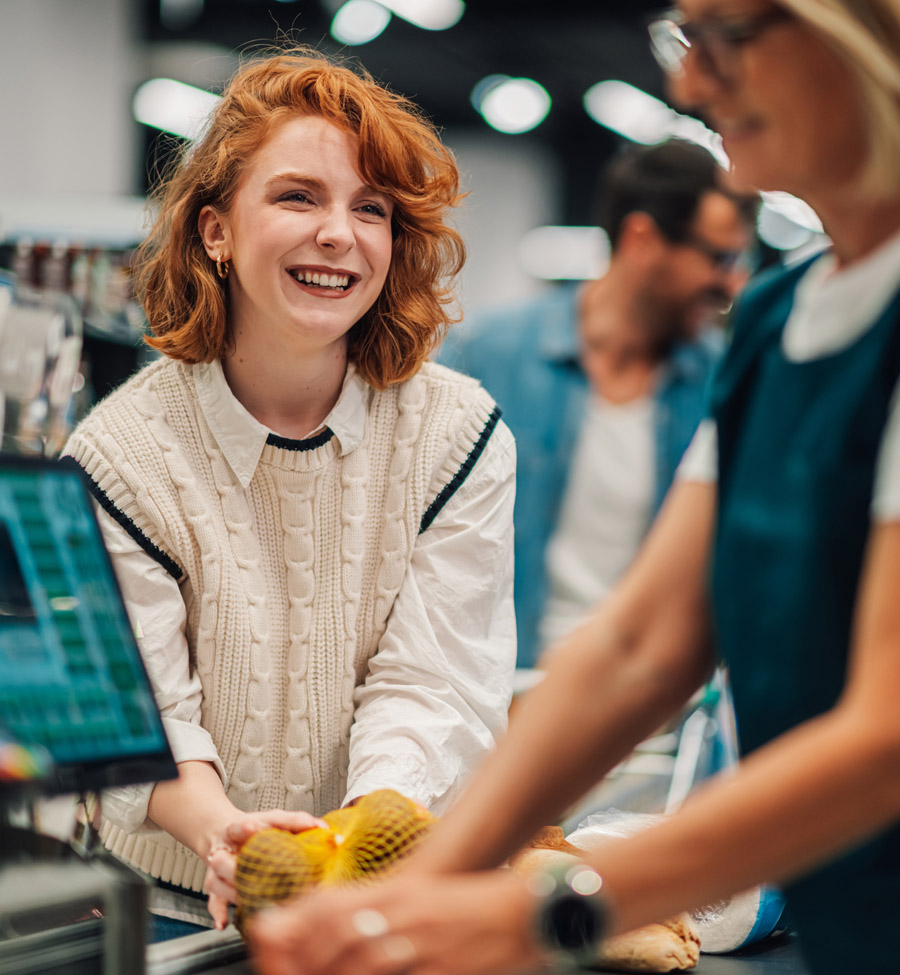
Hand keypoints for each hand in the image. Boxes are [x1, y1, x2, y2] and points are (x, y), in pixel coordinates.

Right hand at [203, 809, 326, 929]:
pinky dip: (219, 911)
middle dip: (235, 855)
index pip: (248, 823)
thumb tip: (327, 831)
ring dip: (231, 887)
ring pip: (219, 876)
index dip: (250, 826)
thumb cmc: (256, 827)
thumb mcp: (274, 820)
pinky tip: (224, 922)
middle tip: (242, 864)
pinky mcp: (215, 882)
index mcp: (247, 825)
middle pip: (227, 849)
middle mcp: (230, 843)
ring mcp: (219, 863)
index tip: (253, 827)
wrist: (220, 832)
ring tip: (244, 896)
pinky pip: (214, 899)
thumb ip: (299, 823)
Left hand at [248, 869, 541, 974]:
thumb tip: (326, 912)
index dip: (295, 922)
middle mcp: (404, 915)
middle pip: (337, 938)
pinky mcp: (441, 972)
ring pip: (360, 966)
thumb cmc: (468, 903)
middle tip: (277, 968)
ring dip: (328, 974)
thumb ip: (374, 903)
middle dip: (301, 957)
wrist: (523, 911)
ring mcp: (422, 947)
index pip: (332, 904)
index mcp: (398, 891)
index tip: (266, 933)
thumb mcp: (418, 894)